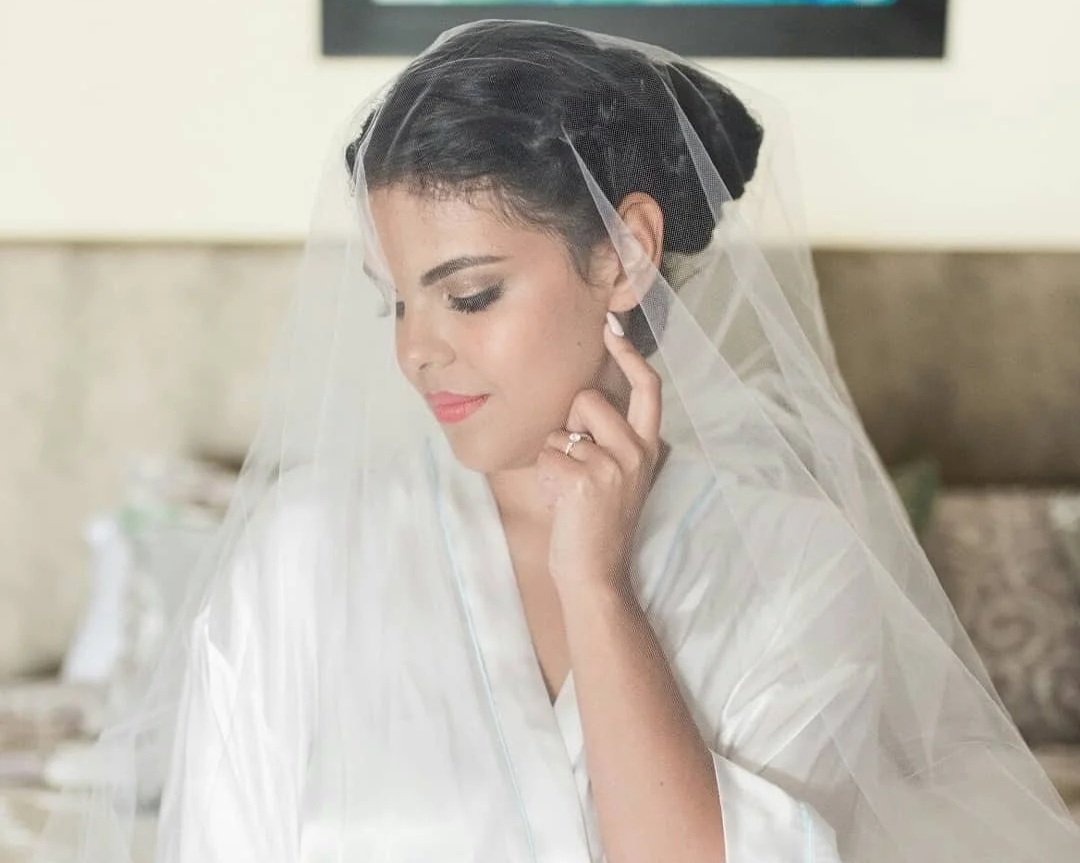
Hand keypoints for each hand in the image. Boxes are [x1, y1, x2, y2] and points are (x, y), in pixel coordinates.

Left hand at [538, 315, 662, 596]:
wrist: (595, 573)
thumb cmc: (595, 522)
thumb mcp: (615, 474)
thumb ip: (607, 438)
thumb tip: (585, 399)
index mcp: (647, 447)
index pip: (647, 388)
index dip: (629, 354)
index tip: (611, 326)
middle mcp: (637, 452)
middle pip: (589, 398)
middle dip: (570, 424)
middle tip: (576, 466)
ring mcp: (614, 465)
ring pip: (561, 431)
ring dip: (554, 457)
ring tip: (569, 491)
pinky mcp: (586, 479)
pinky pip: (547, 455)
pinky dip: (544, 478)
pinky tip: (561, 503)